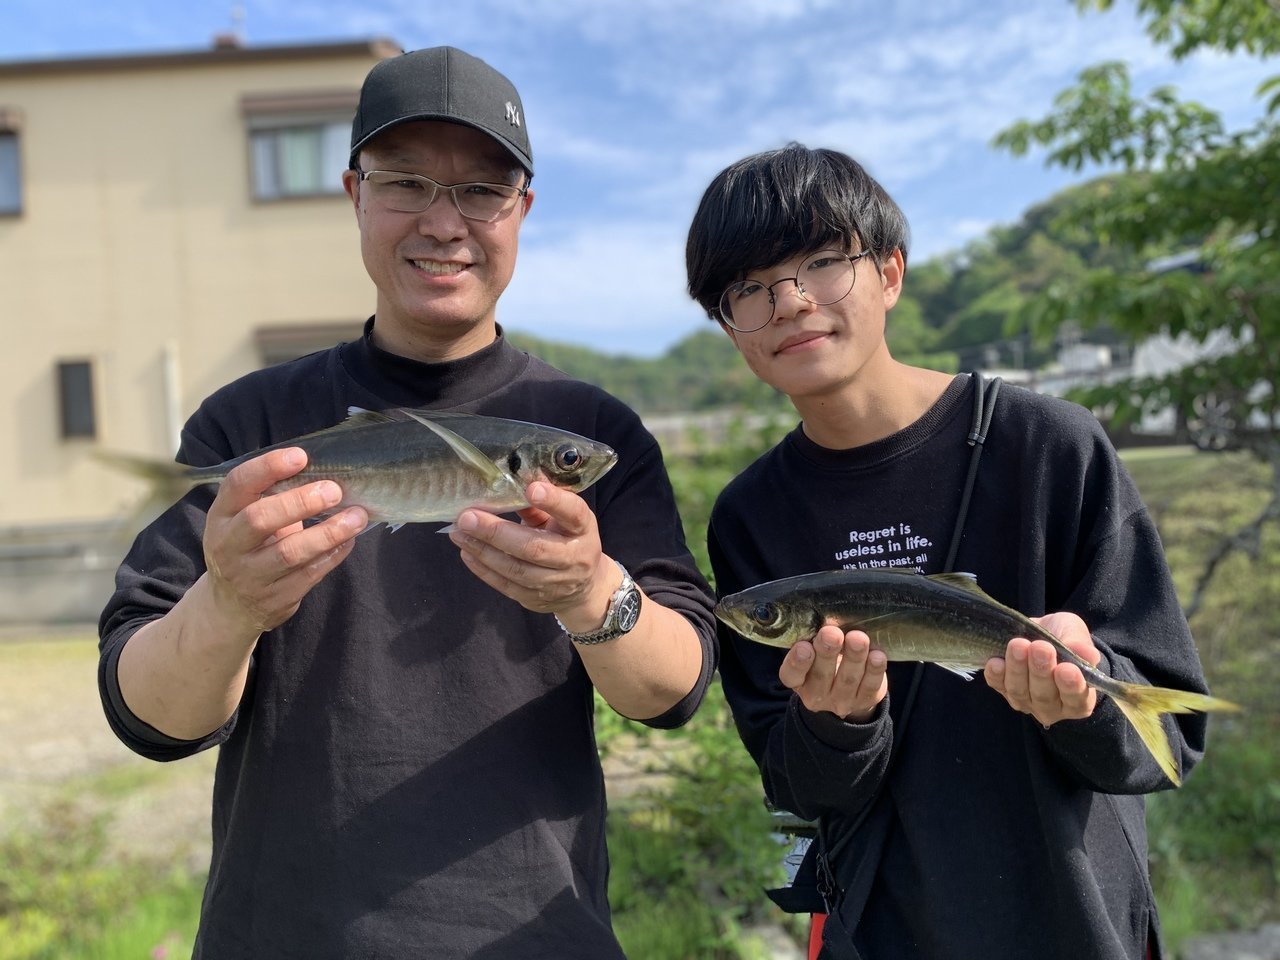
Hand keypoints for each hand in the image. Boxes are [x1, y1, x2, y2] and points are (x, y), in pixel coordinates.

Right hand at [202, 447, 366, 635]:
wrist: (232, 606)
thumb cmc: (249, 547)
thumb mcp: (244, 519)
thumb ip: (272, 497)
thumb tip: (324, 473)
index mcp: (221, 516)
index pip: (238, 484)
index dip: (267, 468)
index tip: (300, 457)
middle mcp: (228, 546)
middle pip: (260, 519)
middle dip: (300, 502)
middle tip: (334, 490)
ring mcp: (250, 576)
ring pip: (290, 553)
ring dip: (328, 532)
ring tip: (357, 517)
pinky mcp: (275, 599)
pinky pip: (309, 574)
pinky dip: (333, 554)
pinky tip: (349, 539)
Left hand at [447, 481, 615, 624]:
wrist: (584, 588)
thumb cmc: (567, 539)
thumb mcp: (562, 519)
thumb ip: (538, 505)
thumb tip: (505, 485)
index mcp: (583, 529)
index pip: (573, 513)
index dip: (554, 502)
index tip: (532, 488)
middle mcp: (573, 557)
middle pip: (534, 548)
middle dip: (496, 532)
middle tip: (467, 517)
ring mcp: (555, 583)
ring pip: (515, 569)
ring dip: (482, 550)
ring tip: (458, 532)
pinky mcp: (536, 599)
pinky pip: (506, 585)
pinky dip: (483, 568)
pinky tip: (466, 551)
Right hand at [779, 625, 887, 722]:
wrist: (848, 684)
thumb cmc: (826, 656)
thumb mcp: (814, 647)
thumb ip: (815, 636)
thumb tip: (826, 615)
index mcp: (798, 680)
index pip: (791, 674)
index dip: (797, 662)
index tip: (803, 646)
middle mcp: (816, 694)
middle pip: (821, 675)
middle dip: (827, 652)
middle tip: (832, 634)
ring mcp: (842, 700)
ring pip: (848, 679)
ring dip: (854, 657)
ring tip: (858, 638)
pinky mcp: (865, 700)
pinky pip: (871, 686)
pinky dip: (875, 670)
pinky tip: (877, 655)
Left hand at [983, 612, 1099, 727]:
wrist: (1042, 632)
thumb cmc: (1065, 637)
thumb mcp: (1076, 634)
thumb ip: (1080, 646)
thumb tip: (1088, 655)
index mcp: (1079, 698)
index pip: (1076, 698)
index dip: (1071, 685)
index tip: (1066, 668)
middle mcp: (1052, 706)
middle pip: (1044, 696)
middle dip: (1041, 671)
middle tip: (1040, 647)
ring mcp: (1026, 701)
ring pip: (1019, 691)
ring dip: (1017, 669)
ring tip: (1018, 645)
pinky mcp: (1003, 690)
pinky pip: (997, 686)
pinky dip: (995, 675)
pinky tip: (995, 662)